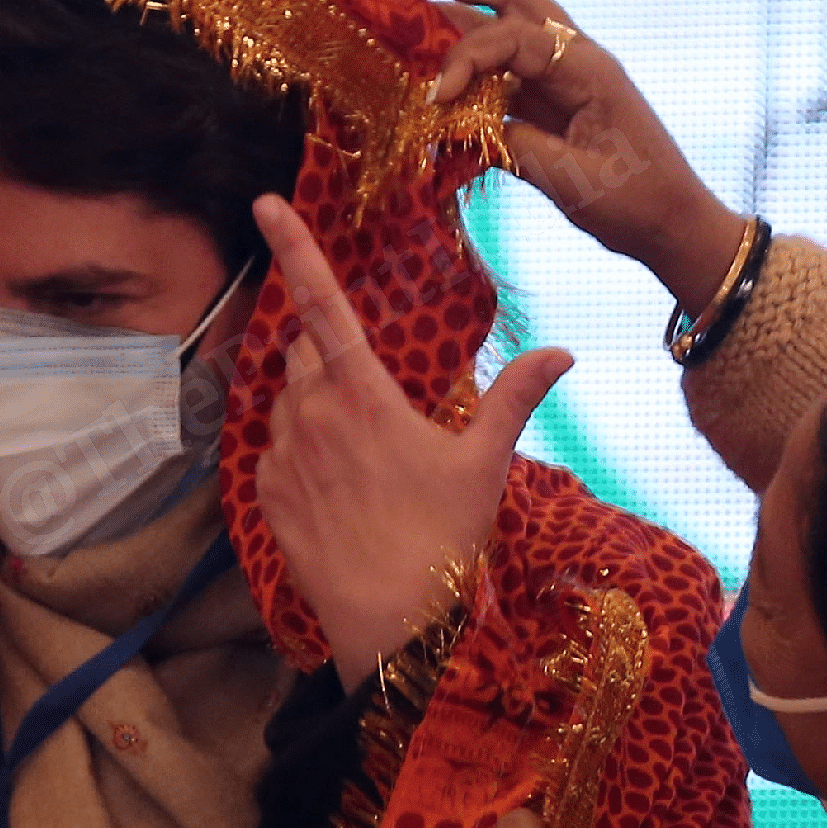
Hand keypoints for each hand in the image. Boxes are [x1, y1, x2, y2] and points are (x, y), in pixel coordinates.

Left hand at [250, 194, 569, 688]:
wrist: (391, 623)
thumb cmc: (444, 537)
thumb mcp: (486, 463)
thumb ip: (517, 397)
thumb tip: (562, 352)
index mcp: (361, 393)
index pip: (321, 302)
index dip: (293, 247)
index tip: (265, 204)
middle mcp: (309, 412)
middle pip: (302, 352)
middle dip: (326, 354)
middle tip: (372, 396)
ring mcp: (279, 454)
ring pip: (285, 402)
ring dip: (313, 407)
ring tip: (362, 455)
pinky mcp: (263, 493)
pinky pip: (272, 451)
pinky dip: (297, 453)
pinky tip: (338, 488)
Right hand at [402, 0, 747, 314]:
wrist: (675, 224)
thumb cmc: (636, 203)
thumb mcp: (573, 182)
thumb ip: (515, 145)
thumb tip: (456, 124)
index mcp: (589, 69)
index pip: (514, 38)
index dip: (465, 60)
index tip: (433, 99)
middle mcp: (576, 57)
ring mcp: (565, 74)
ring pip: (507, 21)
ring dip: (457, 8)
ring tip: (404, 0)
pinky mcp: (554, 98)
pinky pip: (505, 64)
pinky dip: (468, 58)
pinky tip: (433, 63)